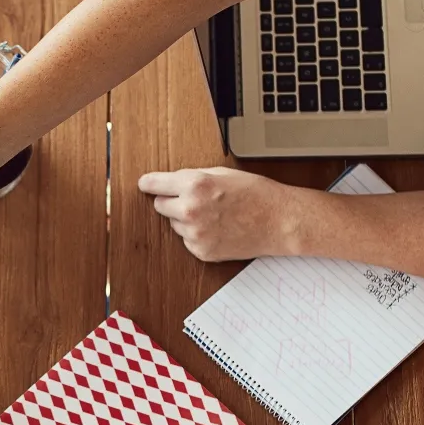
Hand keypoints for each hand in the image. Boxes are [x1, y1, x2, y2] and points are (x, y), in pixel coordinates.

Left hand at [139, 167, 308, 261]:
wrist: (279, 221)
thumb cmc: (255, 193)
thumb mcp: (222, 173)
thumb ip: (192, 177)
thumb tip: (169, 183)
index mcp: (194, 185)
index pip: (154, 184)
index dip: (148, 184)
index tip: (144, 185)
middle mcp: (190, 209)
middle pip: (160, 206)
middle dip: (172, 201)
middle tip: (195, 200)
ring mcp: (195, 234)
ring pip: (175, 224)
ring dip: (186, 219)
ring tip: (215, 215)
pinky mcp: (202, 251)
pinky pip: (187, 241)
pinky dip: (197, 235)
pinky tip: (218, 229)